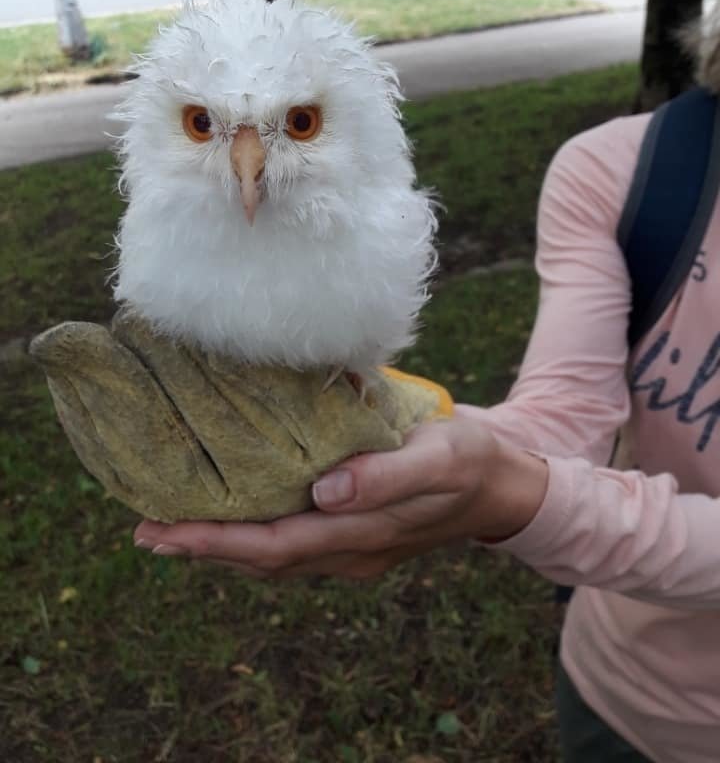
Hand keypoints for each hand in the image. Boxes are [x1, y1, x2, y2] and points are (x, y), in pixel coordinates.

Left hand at [133, 413, 548, 579]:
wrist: (501, 485)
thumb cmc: (469, 461)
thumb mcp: (438, 457)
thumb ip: (385, 476)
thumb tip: (324, 492)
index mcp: (364, 532)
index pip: (275, 545)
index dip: (217, 541)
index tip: (165, 529)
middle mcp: (349, 551)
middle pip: (263, 559)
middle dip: (203, 547)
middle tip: (145, 532)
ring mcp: (352, 550)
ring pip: (273, 558)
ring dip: (220, 546)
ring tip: (170, 530)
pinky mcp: (354, 536)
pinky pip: (291, 546)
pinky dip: (251, 537)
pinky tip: (231, 520)